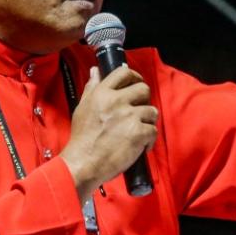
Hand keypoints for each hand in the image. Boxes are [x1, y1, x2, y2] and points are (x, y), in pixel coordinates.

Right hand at [60, 66, 158, 201]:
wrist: (84, 163)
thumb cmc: (82, 138)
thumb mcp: (82, 108)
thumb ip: (91, 89)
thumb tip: (95, 71)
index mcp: (102, 93)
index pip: (124, 72)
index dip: (134, 76)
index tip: (135, 84)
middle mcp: (117, 101)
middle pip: (143, 89)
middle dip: (144, 100)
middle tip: (138, 112)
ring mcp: (130, 116)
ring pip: (152, 111)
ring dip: (147, 122)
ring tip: (137, 132)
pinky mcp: (139, 132)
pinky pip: (153, 130)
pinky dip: (149, 140)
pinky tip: (140, 147)